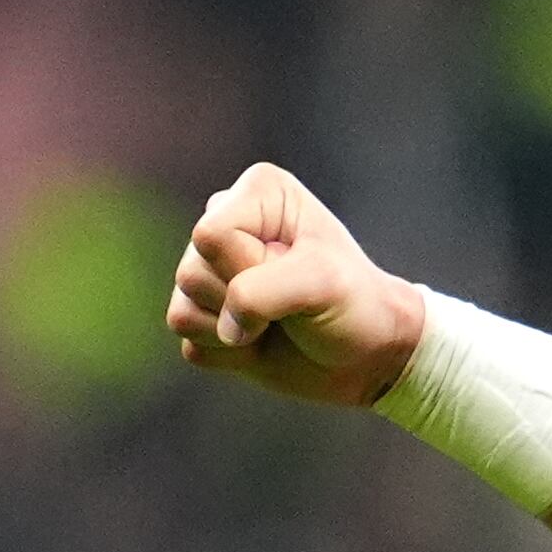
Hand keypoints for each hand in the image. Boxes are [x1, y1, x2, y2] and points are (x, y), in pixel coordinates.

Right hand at [167, 163, 428, 408]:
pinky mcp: (204, 317)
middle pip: (191, 273)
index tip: (294, 272)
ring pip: (183, 312)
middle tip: (292, 304)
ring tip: (277, 323)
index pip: (211, 235)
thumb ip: (261, 291)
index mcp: (258, 194)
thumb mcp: (322, 283)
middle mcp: (225, 224)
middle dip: (243, 302)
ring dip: (236, 333)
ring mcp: (210, 272)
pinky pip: (190, 344)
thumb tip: (222, 329)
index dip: (248, 267)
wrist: (369, 357)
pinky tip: (261, 343)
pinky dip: (229, 356)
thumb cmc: (354, 306)